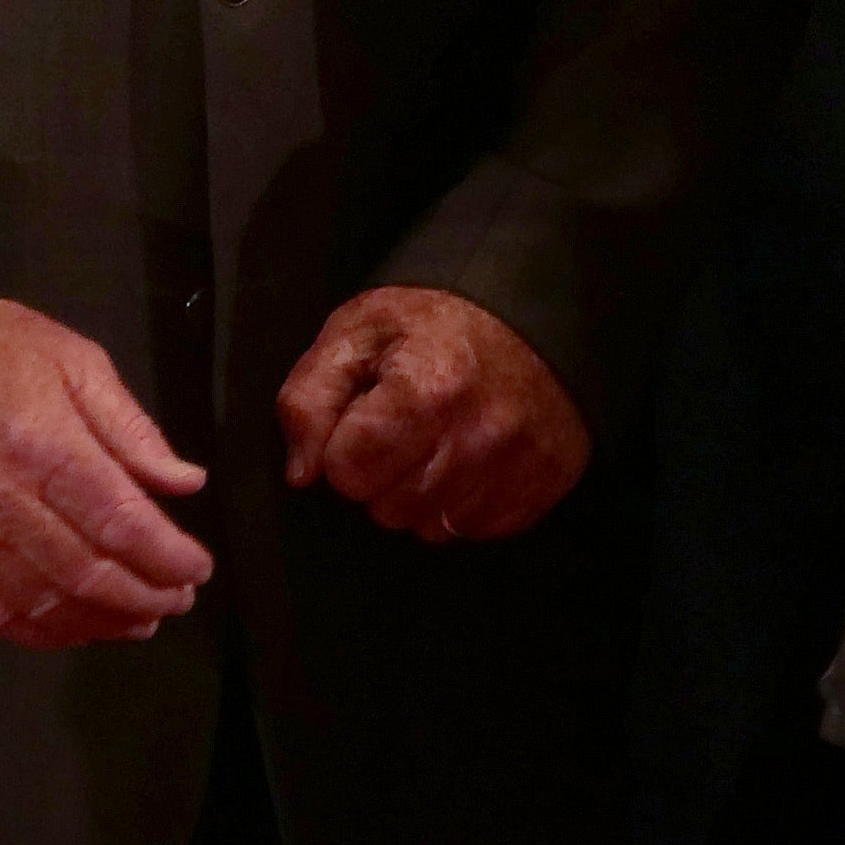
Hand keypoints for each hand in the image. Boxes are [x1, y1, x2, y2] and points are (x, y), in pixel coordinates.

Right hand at [0, 298, 212, 649]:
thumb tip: (185, 484)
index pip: (121, 522)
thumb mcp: (72, 360)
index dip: (168, 557)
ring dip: (100, 622)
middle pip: (87, 572)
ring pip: (42, 602)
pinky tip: (74, 629)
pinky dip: (39, 632)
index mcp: (42, 442)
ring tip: (137, 621)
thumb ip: (129, 428)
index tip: (198, 568)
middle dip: (145, 596)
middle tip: (177, 601)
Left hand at [276, 285, 591, 540]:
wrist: (527, 315)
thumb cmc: (432, 324)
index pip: (349, 472)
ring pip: (430, 527)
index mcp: (427, 389)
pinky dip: (462, 501)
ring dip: (420, 494)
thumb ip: (308, 399)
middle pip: (388, 509)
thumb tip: (302, 473)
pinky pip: (474, 529)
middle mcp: (480, 436)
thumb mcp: (353, 334)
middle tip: (403, 427)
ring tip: (436, 440)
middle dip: (381, 475)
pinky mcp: (543, 485)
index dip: (343, 448)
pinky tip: (468, 457)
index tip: (363, 419)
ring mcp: (519, 466)